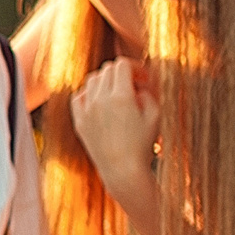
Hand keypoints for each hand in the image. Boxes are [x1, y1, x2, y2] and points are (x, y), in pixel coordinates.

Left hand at [70, 59, 158, 194]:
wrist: (122, 170)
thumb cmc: (143, 144)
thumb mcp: (155, 115)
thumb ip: (147, 92)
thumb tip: (136, 84)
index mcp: (121, 96)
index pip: (121, 65)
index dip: (135, 67)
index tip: (143, 79)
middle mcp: (100, 100)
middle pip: (106, 70)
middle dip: (122, 74)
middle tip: (134, 87)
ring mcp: (86, 110)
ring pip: (91, 81)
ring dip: (105, 82)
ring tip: (118, 94)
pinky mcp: (78, 121)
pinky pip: (78, 96)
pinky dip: (89, 94)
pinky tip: (99, 102)